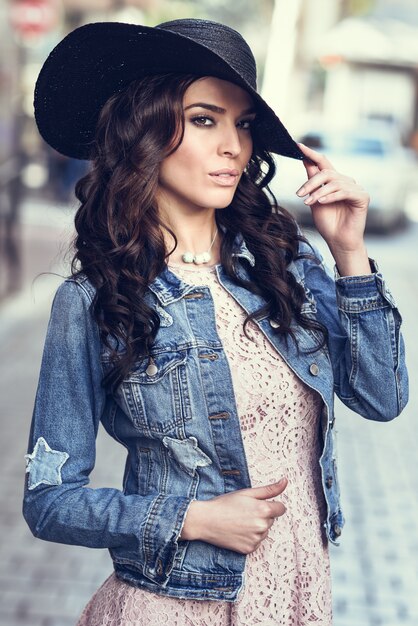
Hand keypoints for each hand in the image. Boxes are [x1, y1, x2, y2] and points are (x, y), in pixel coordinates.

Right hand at [179, 478, 287, 553]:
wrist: (206, 520)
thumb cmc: (225, 504)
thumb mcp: (247, 492)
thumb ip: (269, 489)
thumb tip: (285, 481)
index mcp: (264, 510)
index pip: (280, 508)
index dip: (270, 505)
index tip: (258, 504)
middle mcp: (263, 527)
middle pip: (271, 519)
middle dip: (262, 515)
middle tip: (244, 511)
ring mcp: (256, 540)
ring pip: (264, 531)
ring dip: (256, 527)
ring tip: (239, 521)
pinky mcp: (249, 549)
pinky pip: (256, 541)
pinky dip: (249, 537)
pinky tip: (237, 531)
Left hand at [296, 143, 370, 270]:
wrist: (338, 241)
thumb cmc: (328, 223)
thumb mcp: (315, 200)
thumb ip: (312, 182)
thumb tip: (305, 161)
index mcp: (334, 181)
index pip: (323, 162)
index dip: (311, 154)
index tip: (298, 146)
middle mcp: (346, 182)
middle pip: (326, 172)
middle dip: (311, 182)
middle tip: (299, 194)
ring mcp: (356, 188)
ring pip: (334, 182)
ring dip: (318, 192)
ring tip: (308, 202)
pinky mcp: (362, 197)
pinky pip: (344, 191)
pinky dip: (330, 196)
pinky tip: (321, 202)